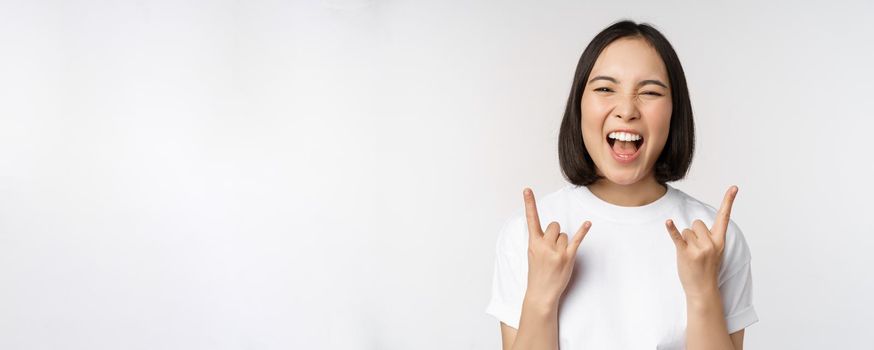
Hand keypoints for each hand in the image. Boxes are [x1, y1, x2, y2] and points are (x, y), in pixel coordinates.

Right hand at [522, 187, 591, 303]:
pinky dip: (583, 231)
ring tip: (557, 258)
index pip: (531, 219)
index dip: (529, 203)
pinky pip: (577, 239)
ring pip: (564, 234)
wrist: (541, 293)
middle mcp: (544, 245)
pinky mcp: (568, 257)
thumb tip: (553, 230)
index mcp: (533, 243)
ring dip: (563, 243)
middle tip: (551, 249)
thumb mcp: (532, 254)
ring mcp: (556, 251)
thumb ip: (540, 240)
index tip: (527, 189)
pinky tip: (588, 223)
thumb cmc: (537, 273)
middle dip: (555, 234)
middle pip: (554, 225)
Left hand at [665, 185, 737, 298]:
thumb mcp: (713, 252)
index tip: (734, 187)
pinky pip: (677, 237)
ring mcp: (699, 249)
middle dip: (692, 234)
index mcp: (719, 241)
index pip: (724, 217)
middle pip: (696, 223)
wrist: (702, 290)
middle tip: (696, 251)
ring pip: (686, 230)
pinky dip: (671, 229)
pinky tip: (668, 222)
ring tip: (690, 255)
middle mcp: (711, 243)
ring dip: (684, 241)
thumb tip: (695, 224)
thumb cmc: (706, 269)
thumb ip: (707, 237)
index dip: (729, 201)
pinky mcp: (686, 253)